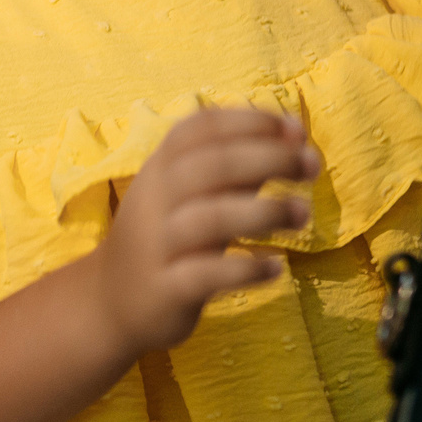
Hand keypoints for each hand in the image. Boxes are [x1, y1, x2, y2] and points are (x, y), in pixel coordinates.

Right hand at [90, 108, 318, 355]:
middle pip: (213, 165)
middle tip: (312, 166)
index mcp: (161, 166)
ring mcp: (159, 244)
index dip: (252, 122)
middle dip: (270, 157)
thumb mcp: (190, 194)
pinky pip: (207, 275)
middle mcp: (156, 198)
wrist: (109, 300)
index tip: (297, 131)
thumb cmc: (164, 237)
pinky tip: (277, 268)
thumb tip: (292, 142)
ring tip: (304, 214)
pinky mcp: (166, 288)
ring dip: (266, 211)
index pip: (202, 127)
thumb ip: (236, 169)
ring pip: (212, 217)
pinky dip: (246, 269)